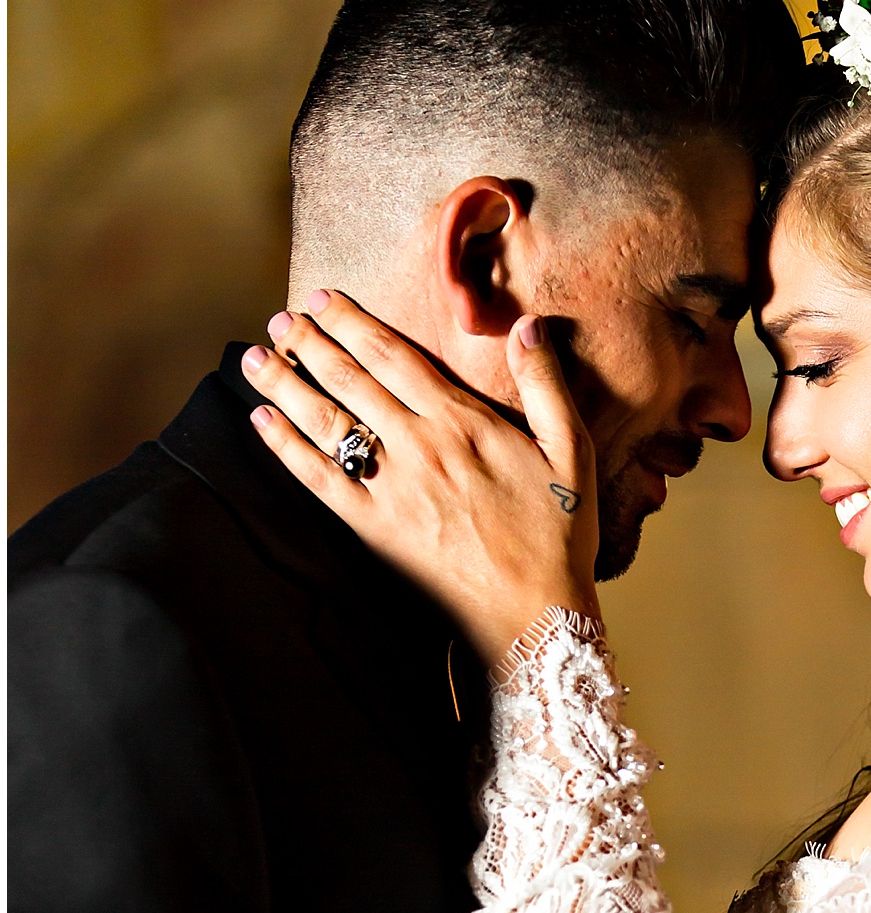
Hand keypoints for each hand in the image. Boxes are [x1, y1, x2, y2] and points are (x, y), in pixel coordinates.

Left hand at [242, 292, 599, 669]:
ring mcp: (391, 488)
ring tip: (256, 357)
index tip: (323, 300)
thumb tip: (528, 324)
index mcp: (462, 421)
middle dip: (310, 343)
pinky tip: (263, 422)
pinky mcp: (375, 528)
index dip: (352, 322)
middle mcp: (418, 446)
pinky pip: (319, 479)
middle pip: (350, 380)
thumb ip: (546, 383)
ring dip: (286, 384)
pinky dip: (286, 447)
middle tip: (282, 320)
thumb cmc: (558, 533)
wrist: (536, 611)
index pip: (393, 355)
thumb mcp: (572, 450)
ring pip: (327, 421)